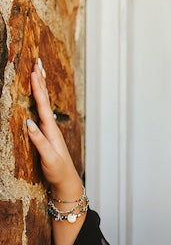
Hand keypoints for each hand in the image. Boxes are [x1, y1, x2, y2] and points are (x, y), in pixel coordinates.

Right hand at [26, 59, 82, 197]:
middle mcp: (51, 127)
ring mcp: (50, 130)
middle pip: (45, 99)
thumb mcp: (48, 158)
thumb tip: (28, 122)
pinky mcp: (47, 135)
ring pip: (44, 103)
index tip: (33, 72)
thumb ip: (39, 141)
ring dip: (41, 86)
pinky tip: (38, 95)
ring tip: (38, 71)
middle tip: (37, 62)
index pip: (43, 105)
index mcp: (51, 131)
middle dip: (40, 80)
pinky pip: (42, 111)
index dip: (38, 89)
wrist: (67, 182)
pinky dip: (39, 99)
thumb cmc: (58, 172)